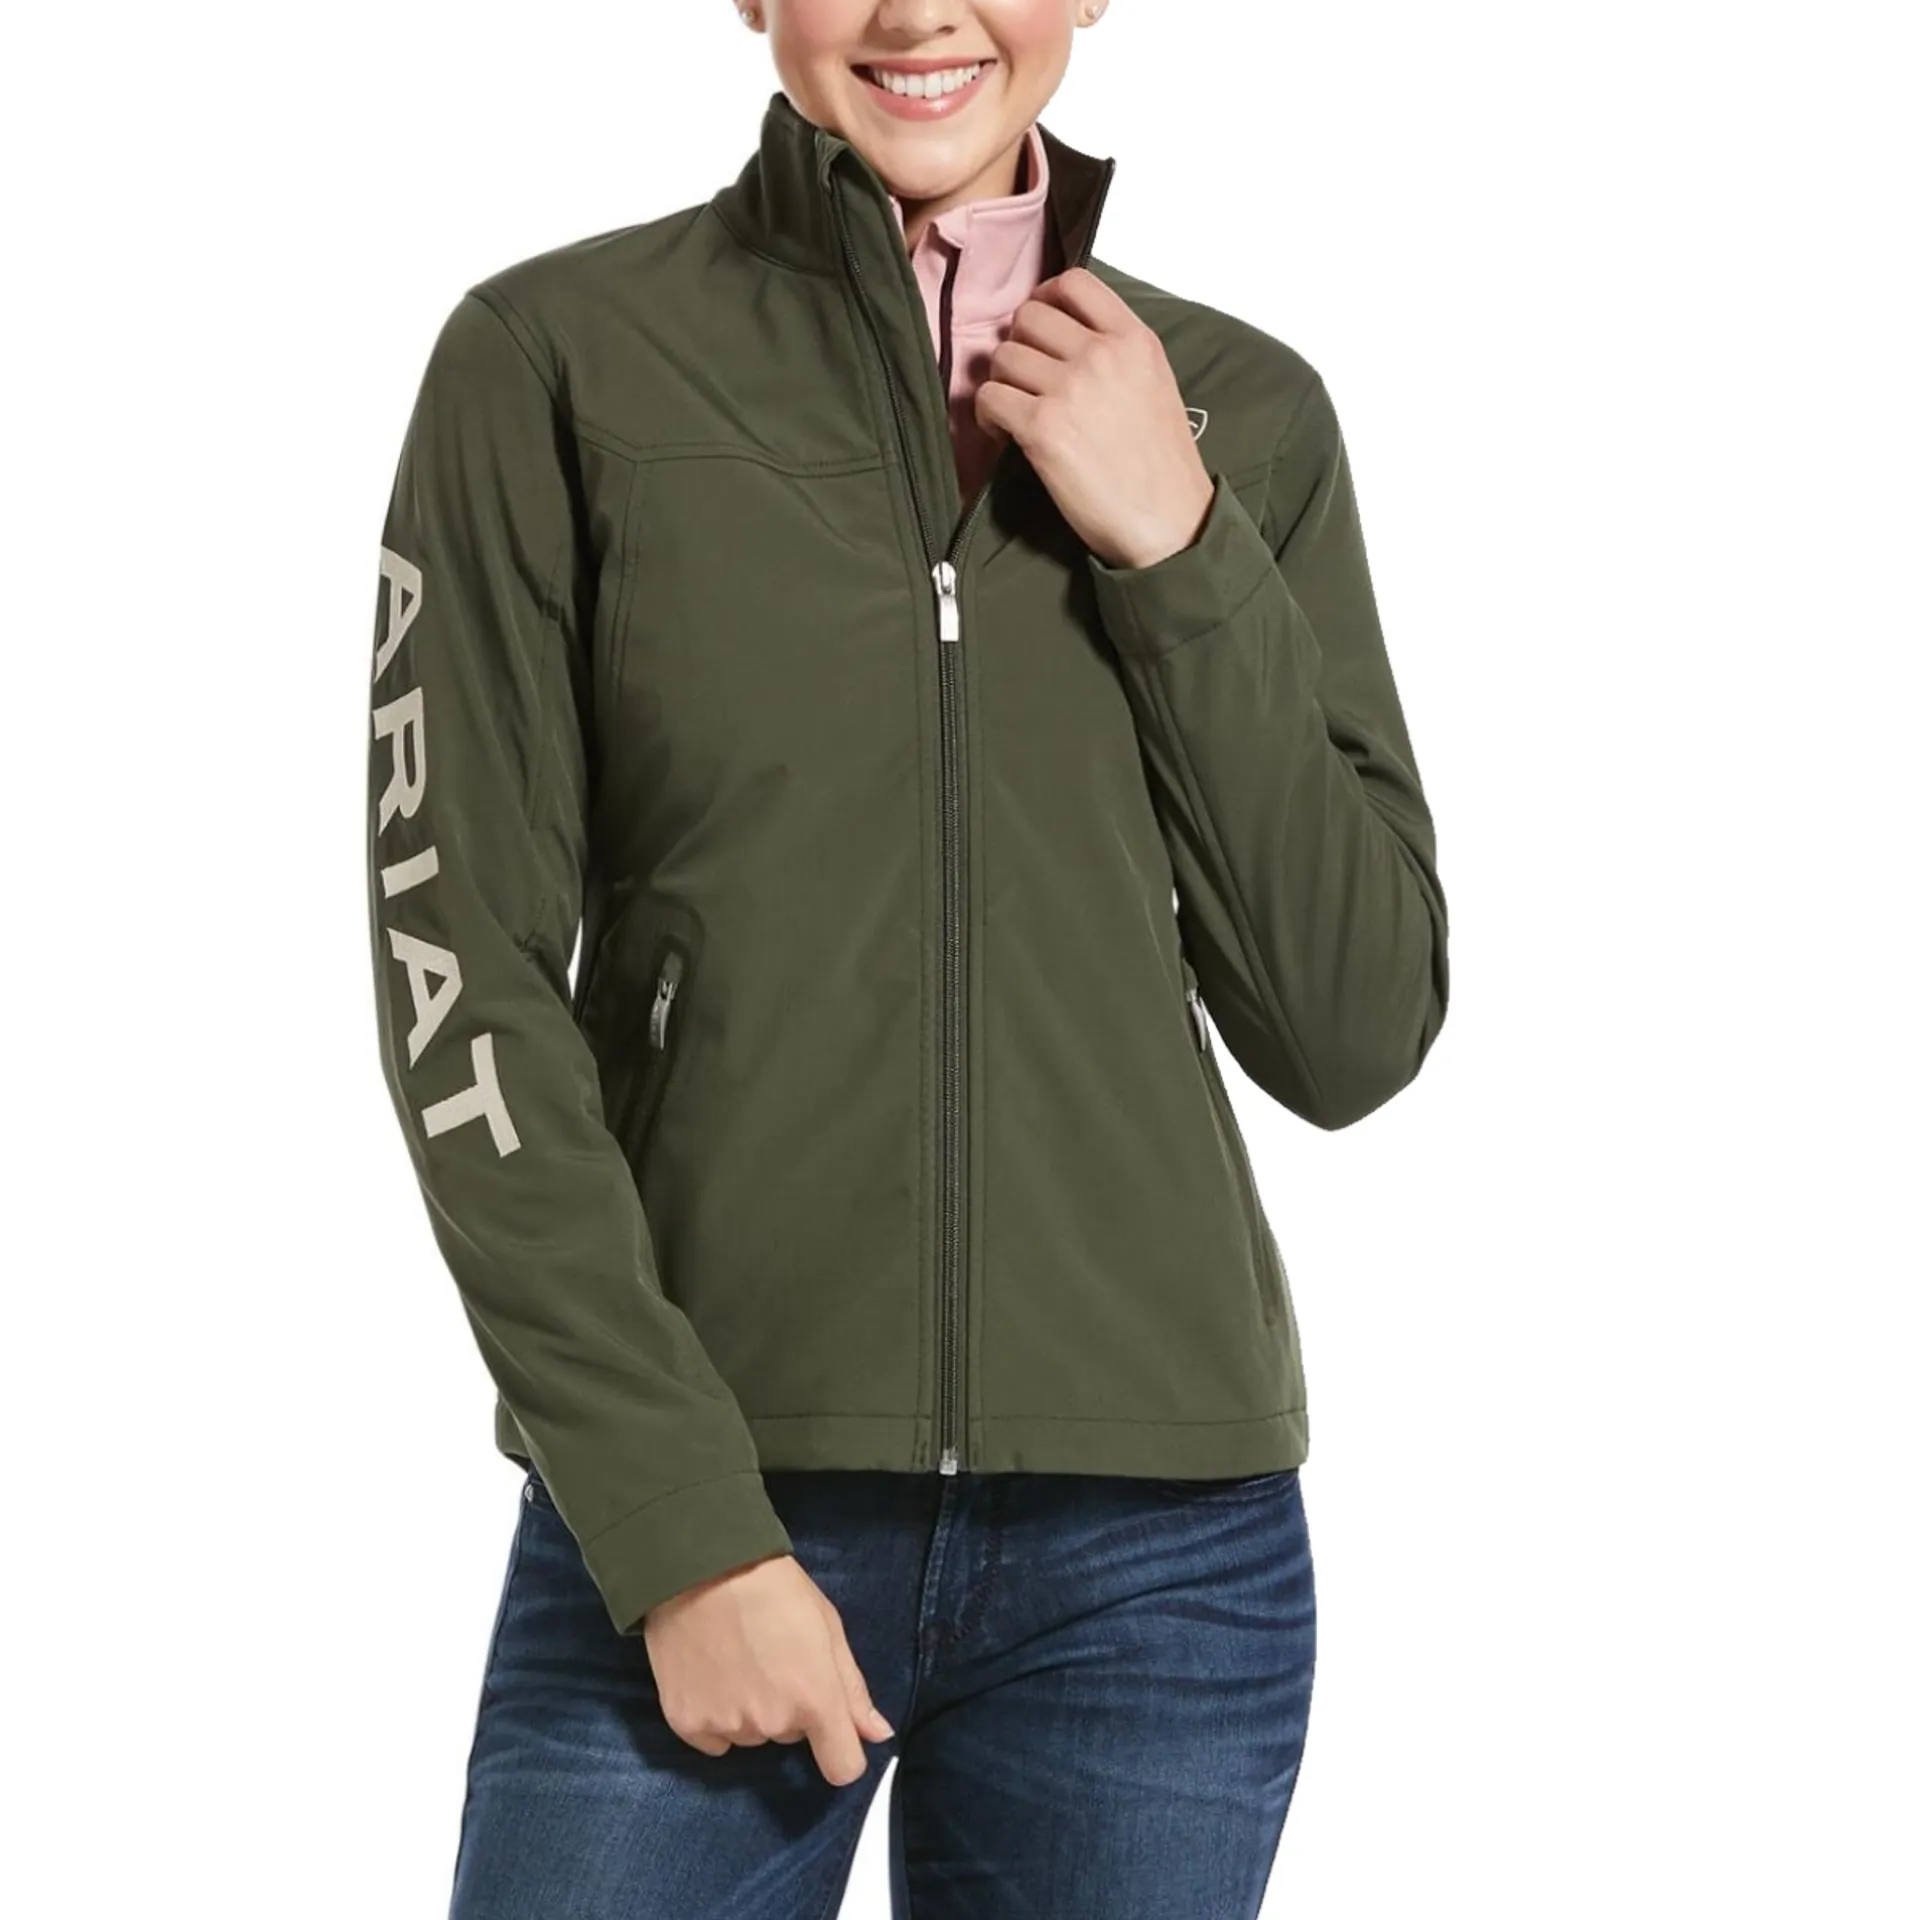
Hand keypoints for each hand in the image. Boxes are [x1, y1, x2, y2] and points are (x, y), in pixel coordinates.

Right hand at [643, 1553, 894, 1785]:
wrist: (701, 1566)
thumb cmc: (774, 1587)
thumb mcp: (827, 1626)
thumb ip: (853, 1688)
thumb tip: (878, 1734)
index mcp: (815, 1699)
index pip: (842, 1768)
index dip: (842, 1751)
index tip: (830, 1729)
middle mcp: (772, 1724)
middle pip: (792, 1736)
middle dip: (790, 1706)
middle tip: (772, 1657)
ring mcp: (727, 1727)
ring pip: (753, 1734)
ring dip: (752, 1709)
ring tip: (738, 1657)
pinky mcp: (686, 1724)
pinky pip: (715, 1738)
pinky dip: (715, 1714)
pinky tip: (710, 1673)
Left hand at [974, 266, 1216, 570]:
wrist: (1169, 523)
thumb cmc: (1162, 466)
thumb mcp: (1155, 385)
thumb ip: (1117, 352)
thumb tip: (1065, 338)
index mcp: (1134, 340)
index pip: (1075, 283)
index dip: (1044, 299)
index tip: (1039, 327)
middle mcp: (1101, 355)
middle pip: (1028, 318)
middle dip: (1019, 347)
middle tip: (1025, 380)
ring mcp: (1070, 389)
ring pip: (1003, 357)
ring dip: (1001, 383)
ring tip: (1014, 410)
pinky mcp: (1042, 429)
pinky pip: (989, 398)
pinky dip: (986, 414)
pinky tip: (1002, 431)